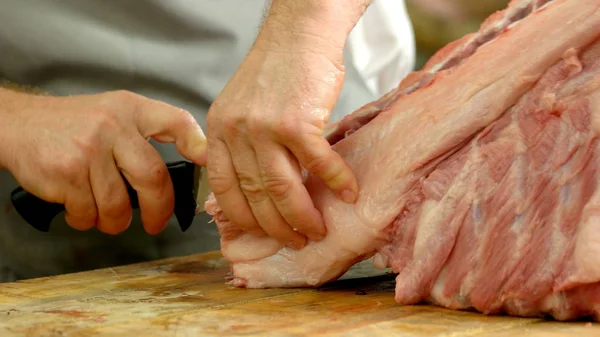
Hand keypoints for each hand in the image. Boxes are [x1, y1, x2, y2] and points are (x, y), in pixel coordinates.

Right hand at [0, 90, 206, 234]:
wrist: (18, 124)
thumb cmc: (74, 125)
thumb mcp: (114, 113)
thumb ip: (145, 132)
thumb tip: (190, 163)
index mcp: (130, 110)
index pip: (174, 121)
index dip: (196, 142)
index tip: (206, 161)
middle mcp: (112, 126)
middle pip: (153, 178)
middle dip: (158, 210)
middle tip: (155, 223)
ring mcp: (89, 149)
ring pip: (118, 204)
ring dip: (114, 221)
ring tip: (107, 217)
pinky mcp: (66, 172)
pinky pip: (88, 212)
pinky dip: (86, 219)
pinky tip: (80, 209)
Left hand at [206, 17, 359, 248]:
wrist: (298, 34)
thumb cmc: (275, 71)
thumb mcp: (240, 107)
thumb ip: (241, 145)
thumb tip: (256, 187)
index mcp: (219, 130)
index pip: (224, 188)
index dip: (244, 218)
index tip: (262, 233)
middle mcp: (236, 131)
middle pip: (255, 194)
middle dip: (277, 226)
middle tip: (295, 240)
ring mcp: (265, 126)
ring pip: (283, 188)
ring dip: (302, 215)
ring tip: (317, 230)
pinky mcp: (298, 120)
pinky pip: (318, 162)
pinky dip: (336, 181)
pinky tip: (348, 193)